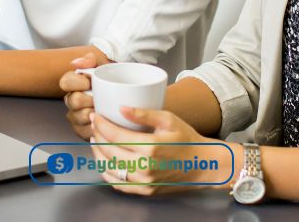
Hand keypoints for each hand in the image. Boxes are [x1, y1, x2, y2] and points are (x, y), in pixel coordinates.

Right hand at [60, 52, 108, 138]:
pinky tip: (104, 122)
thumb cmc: (112, 79)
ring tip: (105, 109)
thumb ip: (90, 59)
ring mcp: (76, 116)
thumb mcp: (104, 64)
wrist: (126, 95)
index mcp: (74, 83)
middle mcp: (72, 99)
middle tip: (102, 97)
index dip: (77, 82)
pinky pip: (86, 132)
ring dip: (94, 114)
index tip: (90, 83)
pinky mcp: (83, 130)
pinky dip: (97, 127)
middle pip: (74, 100)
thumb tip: (76, 63)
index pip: (66, 81)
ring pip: (80, 117)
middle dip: (89, 99)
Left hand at [90, 107, 235, 194]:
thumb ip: (144, 113)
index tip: (96, 116)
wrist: (203, 165)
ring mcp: (144, 182)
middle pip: (109, 151)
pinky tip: (105, 160)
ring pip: (110, 169)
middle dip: (98, 136)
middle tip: (95, 126)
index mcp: (151, 147)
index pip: (116, 135)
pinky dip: (107, 172)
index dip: (102, 125)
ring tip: (97, 141)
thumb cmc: (187, 140)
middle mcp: (145, 167)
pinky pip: (118, 183)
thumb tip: (121, 107)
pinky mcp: (144, 191)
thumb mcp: (169, 120)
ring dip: (98, 154)